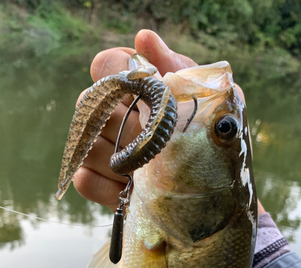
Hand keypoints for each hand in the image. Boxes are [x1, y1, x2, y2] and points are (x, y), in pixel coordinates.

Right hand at [73, 29, 264, 214]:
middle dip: (112, 119)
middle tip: (142, 135)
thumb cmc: (216, 144)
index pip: (108, 66)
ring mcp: (111, 154)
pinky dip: (102, 185)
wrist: (216, 197)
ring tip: (141, 169)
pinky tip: (128, 190)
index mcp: (143, 94)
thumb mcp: (209, 102)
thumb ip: (178, 67)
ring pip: (84, 143)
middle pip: (87, 103)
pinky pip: (84, 180)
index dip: (115, 70)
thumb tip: (143, 37)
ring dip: (109, 156)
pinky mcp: (106, 187)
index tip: (136, 85)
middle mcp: (122, 120)